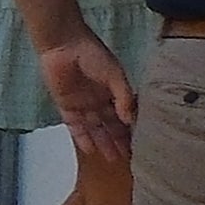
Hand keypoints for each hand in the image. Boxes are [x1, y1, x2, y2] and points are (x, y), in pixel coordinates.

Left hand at [42, 32, 138, 155]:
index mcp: (113, 91)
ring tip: (112, 159)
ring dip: (102, 143)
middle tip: (128, 159)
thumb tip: (130, 120)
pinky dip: (82, 137)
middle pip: (109, 125)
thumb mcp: (114, 74)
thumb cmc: (92, 54)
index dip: (131, 130)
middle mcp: (98, 100)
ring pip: (94, 128)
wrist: (63, 45)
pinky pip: (74, 125)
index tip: (141, 145)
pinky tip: (90, 150)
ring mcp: (82, 104)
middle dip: (118, 141)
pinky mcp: (65, 105)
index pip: (124, 115)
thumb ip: (123, 96)